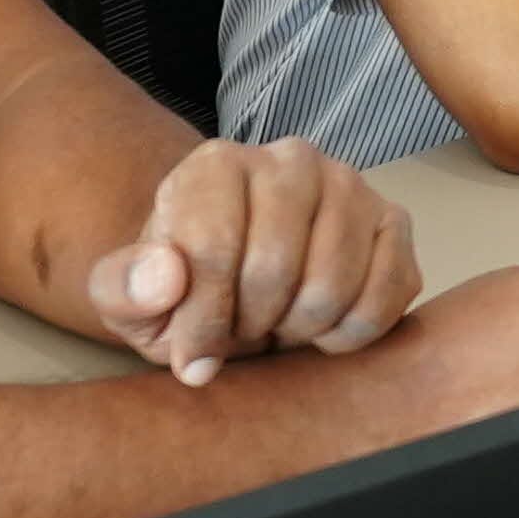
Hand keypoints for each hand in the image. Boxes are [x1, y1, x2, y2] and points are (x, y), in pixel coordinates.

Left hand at [89, 137, 423, 385]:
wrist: (234, 284)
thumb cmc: (180, 292)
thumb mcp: (127, 300)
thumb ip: (124, 287)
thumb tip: (164, 278)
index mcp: (217, 165)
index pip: (213, 248)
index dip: (202, 320)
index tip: (191, 358)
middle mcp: (291, 159)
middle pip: (276, 267)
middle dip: (252, 324)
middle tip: (240, 331)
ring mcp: (351, 186)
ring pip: (334, 285)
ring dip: (299, 330)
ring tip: (276, 324)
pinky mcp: (395, 223)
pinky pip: (386, 295)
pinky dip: (351, 332)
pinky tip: (322, 327)